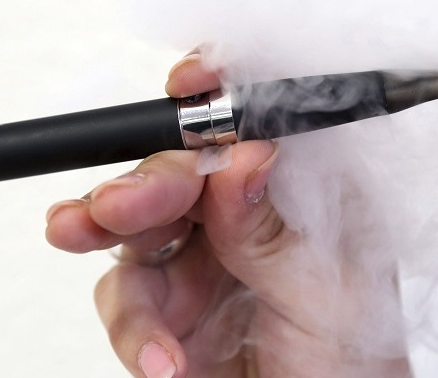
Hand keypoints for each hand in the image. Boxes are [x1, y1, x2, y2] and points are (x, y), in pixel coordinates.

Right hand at [45, 52, 411, 376]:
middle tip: (114, 205)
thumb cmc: (352, 362)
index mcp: (296, 194)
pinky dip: (134, 329)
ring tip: (85, 241)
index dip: (217, 96)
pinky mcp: (165, 307)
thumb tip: (245, 156)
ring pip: (134, 227)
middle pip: (179, 173)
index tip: (189, 86)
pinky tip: (164, 361)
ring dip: (104, 237)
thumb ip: (274, 231)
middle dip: (142, 184)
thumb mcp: (327, 295)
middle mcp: (241, 215)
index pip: (254, 125)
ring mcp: (198, 259)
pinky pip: (127, 298)